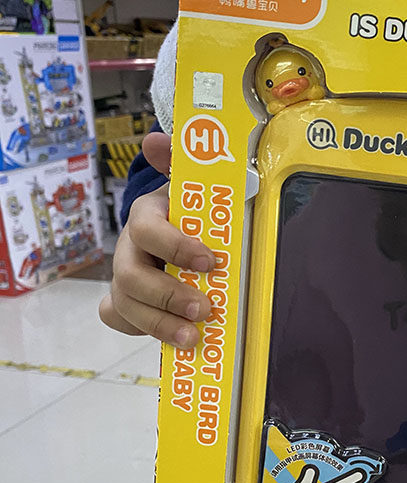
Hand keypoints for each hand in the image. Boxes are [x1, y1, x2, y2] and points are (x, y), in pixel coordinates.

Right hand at [99, 132, 213, 347]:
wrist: (174, 229)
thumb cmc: (189, 211)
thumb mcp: (192, 186)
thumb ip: (182, 163)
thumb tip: (156, 140)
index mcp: (146, 217)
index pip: (148, 229)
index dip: (175, 246)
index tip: (210, 260)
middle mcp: (129, 248)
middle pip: (131, 276)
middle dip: (167, 295)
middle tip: (204, 309)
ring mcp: (125, 277)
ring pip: (125, 303)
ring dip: (157, 323)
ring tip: (192, 338)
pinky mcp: (127, 302)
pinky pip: (119, 319)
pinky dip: (140, 331)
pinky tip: (169, 342)